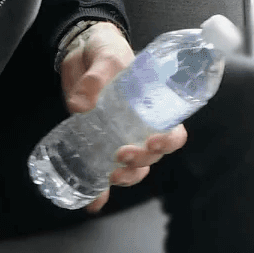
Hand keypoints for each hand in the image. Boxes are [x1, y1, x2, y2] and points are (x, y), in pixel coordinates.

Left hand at [58, 23, 187, 213]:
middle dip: (141, 163)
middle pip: (152, 156)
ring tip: (110, 177)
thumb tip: (80, 104)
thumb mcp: (105, 56)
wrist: (81, 51)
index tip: (153, 143)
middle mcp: (140, 125)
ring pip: (133, 168)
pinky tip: (93, 203)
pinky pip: (101, 172)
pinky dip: (99, 191)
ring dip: (126, 178)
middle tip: (121, 156)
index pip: (173, 130)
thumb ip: (96, 77)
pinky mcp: (96, 142)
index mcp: (154, 105)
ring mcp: (118, 135)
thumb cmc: (105, 49)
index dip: (169, 142)